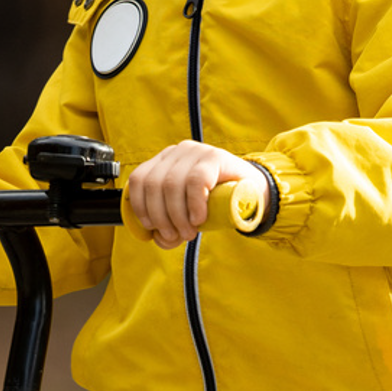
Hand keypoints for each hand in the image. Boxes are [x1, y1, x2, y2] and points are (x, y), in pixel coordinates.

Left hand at [126, 141, 257, 247]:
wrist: (253, 193)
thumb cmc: (216, 203)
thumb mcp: (187, 215)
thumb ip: (170, 227)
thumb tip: (159, 239)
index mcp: (164, 162)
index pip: (138, 180)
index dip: (140, 206)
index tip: (152, 227)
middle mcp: (176, 152)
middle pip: (154, 185)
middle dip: (161, 217)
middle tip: (177, 235)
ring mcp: (195, 152)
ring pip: (172, 184)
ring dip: (177, 216)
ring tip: (189, 232)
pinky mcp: (214, 157)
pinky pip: (195, 181)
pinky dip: (194, 204)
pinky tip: (199, 218)